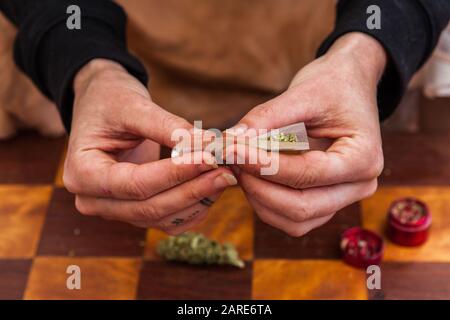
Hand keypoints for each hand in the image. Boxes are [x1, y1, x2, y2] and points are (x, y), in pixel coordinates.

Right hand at [64, 59, 236, 233]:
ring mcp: (114, 210)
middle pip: (149, 207)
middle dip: (192, 190)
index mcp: (83, 172)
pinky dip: (192, 208)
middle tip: (227, 171)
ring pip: (161, 217)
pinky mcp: (134, 211)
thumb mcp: (134, 106)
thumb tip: (210, 145)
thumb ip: (169, 127)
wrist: (102, 105)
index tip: (209, 158)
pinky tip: (212, 188)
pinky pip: (167, 221)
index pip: (135, 183)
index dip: (175, 174)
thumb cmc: (110, 100)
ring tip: (225, 175)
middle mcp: (93, 200)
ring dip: (197, 200)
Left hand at [229, 33, 386, 236]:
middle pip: (302, 208)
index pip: (307, 173)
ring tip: (239, 167)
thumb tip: (230, 143)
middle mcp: (359, 186)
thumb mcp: (302, 94)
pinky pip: (293, 219)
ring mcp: (343, 199)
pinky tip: (251, 177)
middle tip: (232, 160)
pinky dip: (266, 204)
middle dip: (259, 187)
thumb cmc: (331, 87)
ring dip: (259, 199)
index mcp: (363, 158)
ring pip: (295, 221)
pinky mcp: (325, 203)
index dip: (264, 165)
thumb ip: (266, 119)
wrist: (348, 87)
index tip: (232, 149)